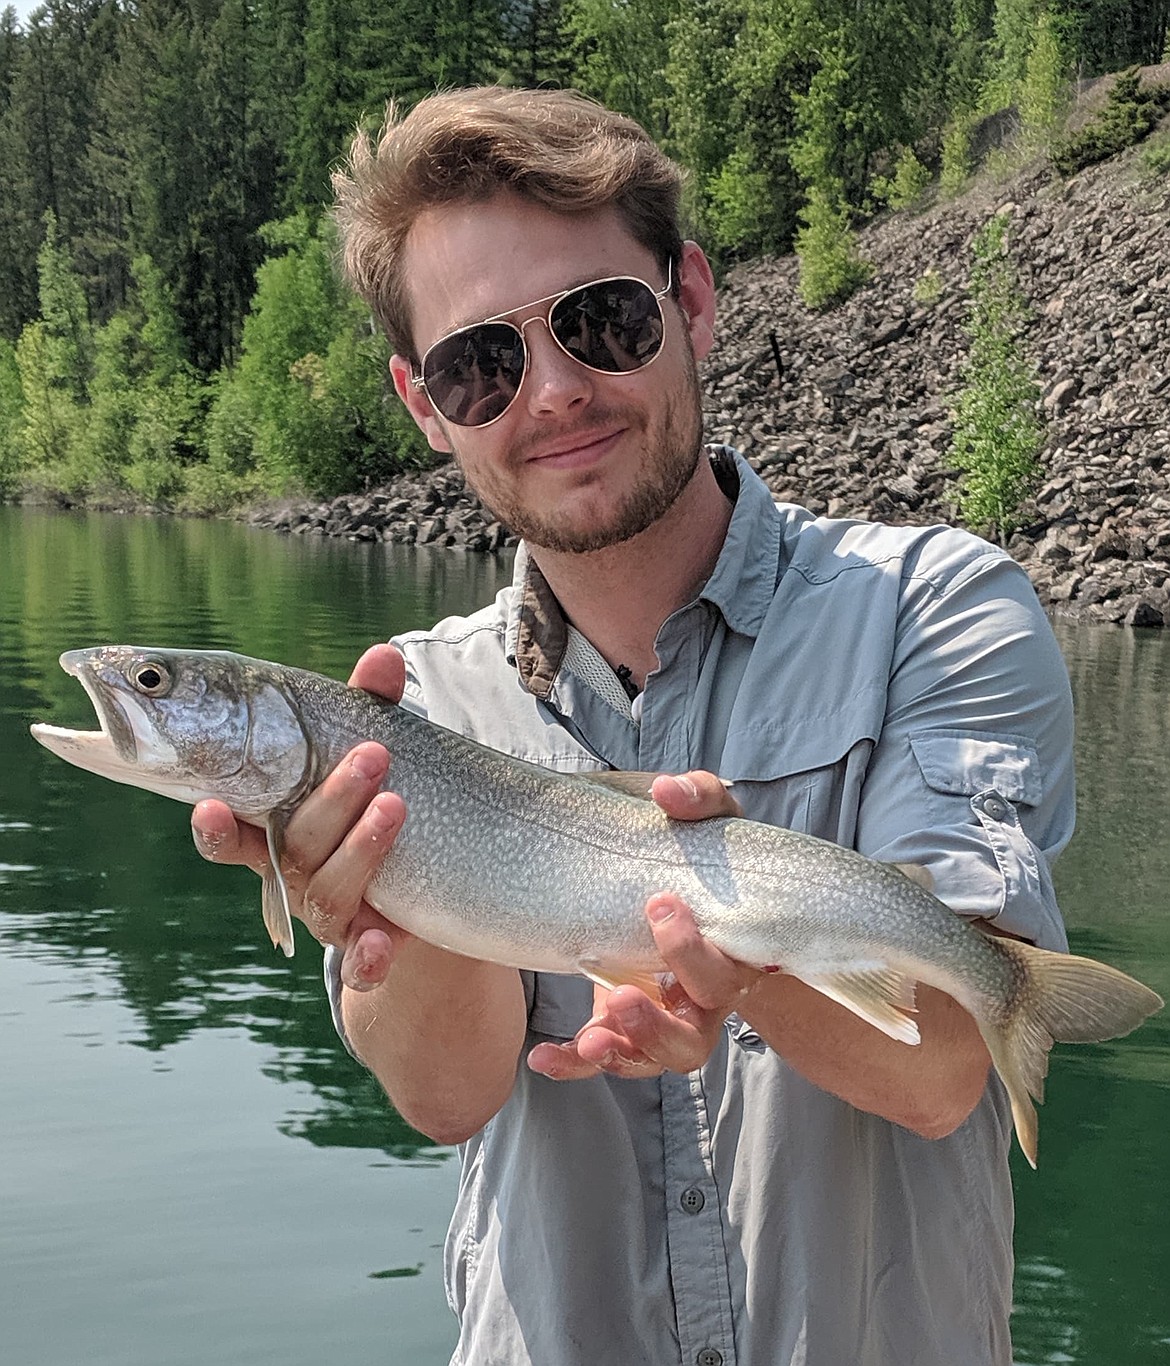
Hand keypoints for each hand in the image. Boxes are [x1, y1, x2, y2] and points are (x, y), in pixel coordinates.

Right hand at [192, 644, 410, 988]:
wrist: (424, 881)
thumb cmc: (374, 798)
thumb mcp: (371, 751)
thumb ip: (370, 709)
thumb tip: (382, 657)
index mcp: (276, 826)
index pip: (230, 833)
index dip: (214, 828)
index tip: (209, 806)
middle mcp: (293, 872)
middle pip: (293, 848)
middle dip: (331, 802)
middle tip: (372, 756)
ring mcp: (329, 914)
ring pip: (327, 894)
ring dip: (358, 852)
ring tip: (396, 806)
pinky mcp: (369, 946)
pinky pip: (363, 964)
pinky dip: (370, 957)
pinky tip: (385, 944)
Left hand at [527, 771, 760, 1081]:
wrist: (685, 883)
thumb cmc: (703, 852)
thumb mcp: (709, 818)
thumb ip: (698, 797)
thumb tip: (667, 791)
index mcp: (732, 949)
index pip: (727, 971)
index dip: (695, 953)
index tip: (658, 904)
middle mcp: (705, 996)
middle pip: (696, 1035)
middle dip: (658, 1020)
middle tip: (621, 992)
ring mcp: (667, 1014)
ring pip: (659, 1057)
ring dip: (625, 1052)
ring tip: (591, 1040)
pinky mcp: (626, 1019)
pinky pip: (608, 1053)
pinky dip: (577, 1062)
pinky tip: (543, 1056)